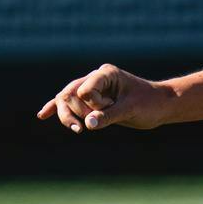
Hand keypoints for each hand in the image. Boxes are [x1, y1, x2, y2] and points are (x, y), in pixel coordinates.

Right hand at [36, 63, 166, 133]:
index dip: (93, 105)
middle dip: (76, 112)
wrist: (160, 105)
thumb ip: (109, 116)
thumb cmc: (150, 104)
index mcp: (106, 73)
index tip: (110, 109)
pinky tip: (42, 115)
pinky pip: (70, 102)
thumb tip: (88, 125)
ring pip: (66, 98)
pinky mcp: (91, 100)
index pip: (85, 90)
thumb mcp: (131, 111)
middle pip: (69, 93)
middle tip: (94, 124)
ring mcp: (92, 88)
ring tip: (77, 130)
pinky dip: (57, 108)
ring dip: (67, 115)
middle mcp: (96, 78)